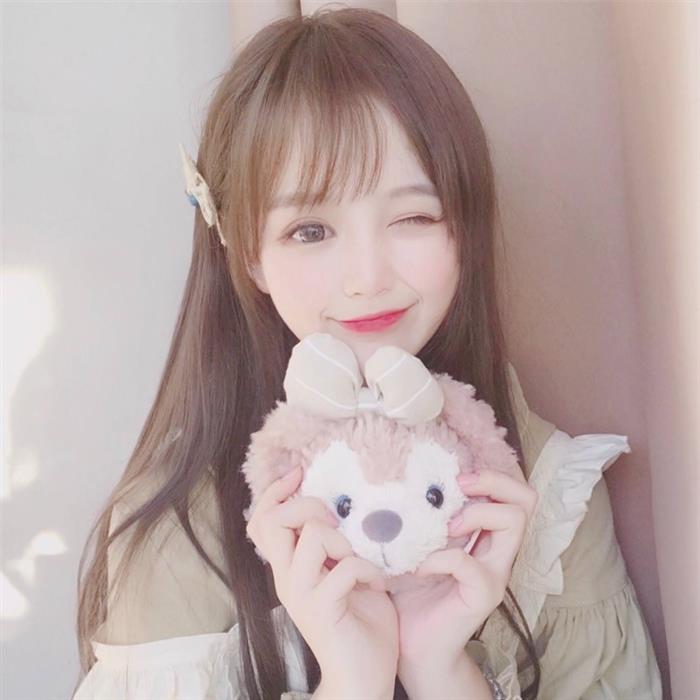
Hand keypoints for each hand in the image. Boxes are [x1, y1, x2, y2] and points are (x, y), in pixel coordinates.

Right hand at [245, 466, 398, 698]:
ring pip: (310, 536)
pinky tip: (378, 582)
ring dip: (342, 538)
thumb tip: (345, 506)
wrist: (363, 678)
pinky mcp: (323, 610)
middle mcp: (287, 577)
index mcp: (289, 567)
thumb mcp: (345, 572)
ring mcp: (302, 594)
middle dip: (308, 505)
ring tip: (360, 556)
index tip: (300, 473)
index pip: (262, 520)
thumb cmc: (359, 622)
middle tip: (335, 520)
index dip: (276, 491)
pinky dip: (367, 568)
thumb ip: (336, 544)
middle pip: (273, 520)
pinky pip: (344, 568)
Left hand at [390, 468, 537, 690]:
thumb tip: (394, 477)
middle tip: (459, 489)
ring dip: (474, 514)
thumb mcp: (415, 543)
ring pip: (513, 522)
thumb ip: (417, 517)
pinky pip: (468, 562)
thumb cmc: (410, 591)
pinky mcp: (484, 595)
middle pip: (525, 500)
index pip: (514, 493)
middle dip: (492, 482)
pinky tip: (419, 567)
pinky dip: (439, 557)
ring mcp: (495, 573)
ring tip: (444, 528)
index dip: (491, 476)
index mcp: (485, 536)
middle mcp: (498, 551)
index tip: (455, 479)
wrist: (412, 644)